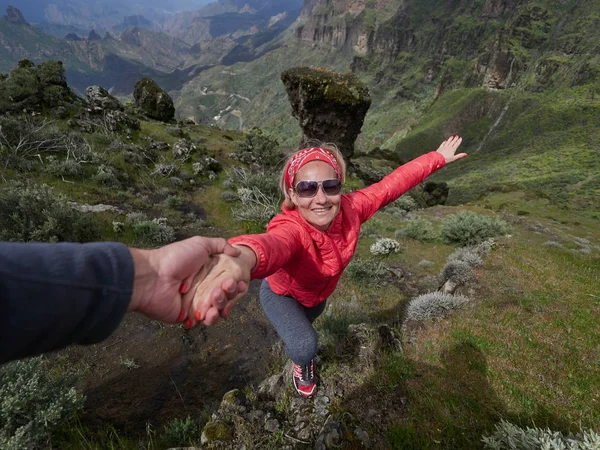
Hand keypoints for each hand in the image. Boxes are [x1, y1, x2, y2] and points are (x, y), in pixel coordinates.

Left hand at [128, 236, 244, 324]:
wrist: (153, 277)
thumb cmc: (175, 258)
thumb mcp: (200, 244)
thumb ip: (220, 245)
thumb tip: (236, 251)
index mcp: (205, 272)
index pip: (226, 280)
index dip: (235, 283)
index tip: (240, 283)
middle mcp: (201, 287)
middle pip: (224, 295)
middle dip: (229, 293)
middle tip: (226, 288)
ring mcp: (195, 302)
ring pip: (217, 308)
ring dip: (221, 305)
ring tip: (216, 299)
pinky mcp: (188, 316)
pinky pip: (204, 320)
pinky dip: (210, 318)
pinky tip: (211, 313)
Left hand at [436, 136, 465, 162]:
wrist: (438, 158)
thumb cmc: (446, 159)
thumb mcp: (454, 158)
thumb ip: (459, 155)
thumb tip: (466, 154)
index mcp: (452, 149)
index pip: (456, 144)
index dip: (459, 141)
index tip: (460, 138)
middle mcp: (448, 147)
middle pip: (452, 142)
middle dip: (455, 139)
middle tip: (457, 136)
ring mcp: (444, 147)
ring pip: (448, 142)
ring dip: (450, 139)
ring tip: (452, 136)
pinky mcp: (440, 148)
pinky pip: (443, 144)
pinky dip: (444, 142)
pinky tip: (445, 141)